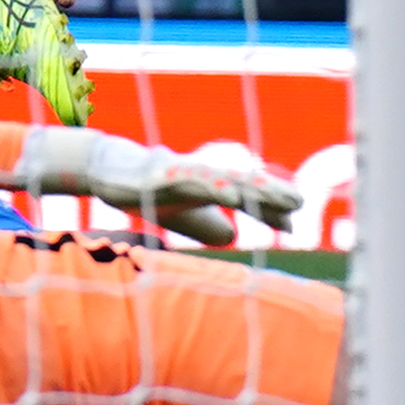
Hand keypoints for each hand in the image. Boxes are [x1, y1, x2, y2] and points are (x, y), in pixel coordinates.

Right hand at [75, 135, 305, 236]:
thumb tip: (234, 235)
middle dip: (269, 193)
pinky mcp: (161, 172)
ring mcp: (181, 171)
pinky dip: (214, 185)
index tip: (292, 223)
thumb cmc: (148, 192)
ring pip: (222, 177)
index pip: (244, 197)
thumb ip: (207, 226)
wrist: (105, 170)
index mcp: (208, 187)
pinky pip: (190, 178)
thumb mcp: (181, 217)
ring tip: (275, 196)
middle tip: (299, 203)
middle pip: (241, 183)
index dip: (267, 209)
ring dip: (249, 187)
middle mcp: (200, 175)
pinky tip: (231, 194)